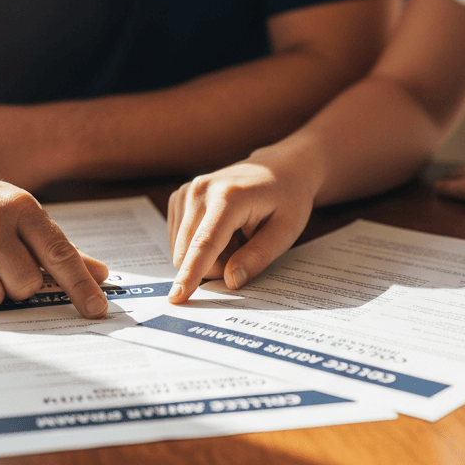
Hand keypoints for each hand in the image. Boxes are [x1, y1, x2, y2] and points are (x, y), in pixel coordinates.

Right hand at [167, 151, 318, 302]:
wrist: (279, 167)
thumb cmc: (287, 198)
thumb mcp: (285, 231)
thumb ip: (257, 257)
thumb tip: (230, 281)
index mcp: (229, 197)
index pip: (204, 243)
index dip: (190, 273)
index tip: (177, 298)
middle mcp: (200, 190)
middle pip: (188, 251)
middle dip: (213, 265)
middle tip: (244, 247)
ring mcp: (187, 191)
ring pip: (181, 248)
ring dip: (207, 255)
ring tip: (236, 235)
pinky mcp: (180, 196)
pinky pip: (179, 238)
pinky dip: (200, 244)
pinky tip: (223, 230)